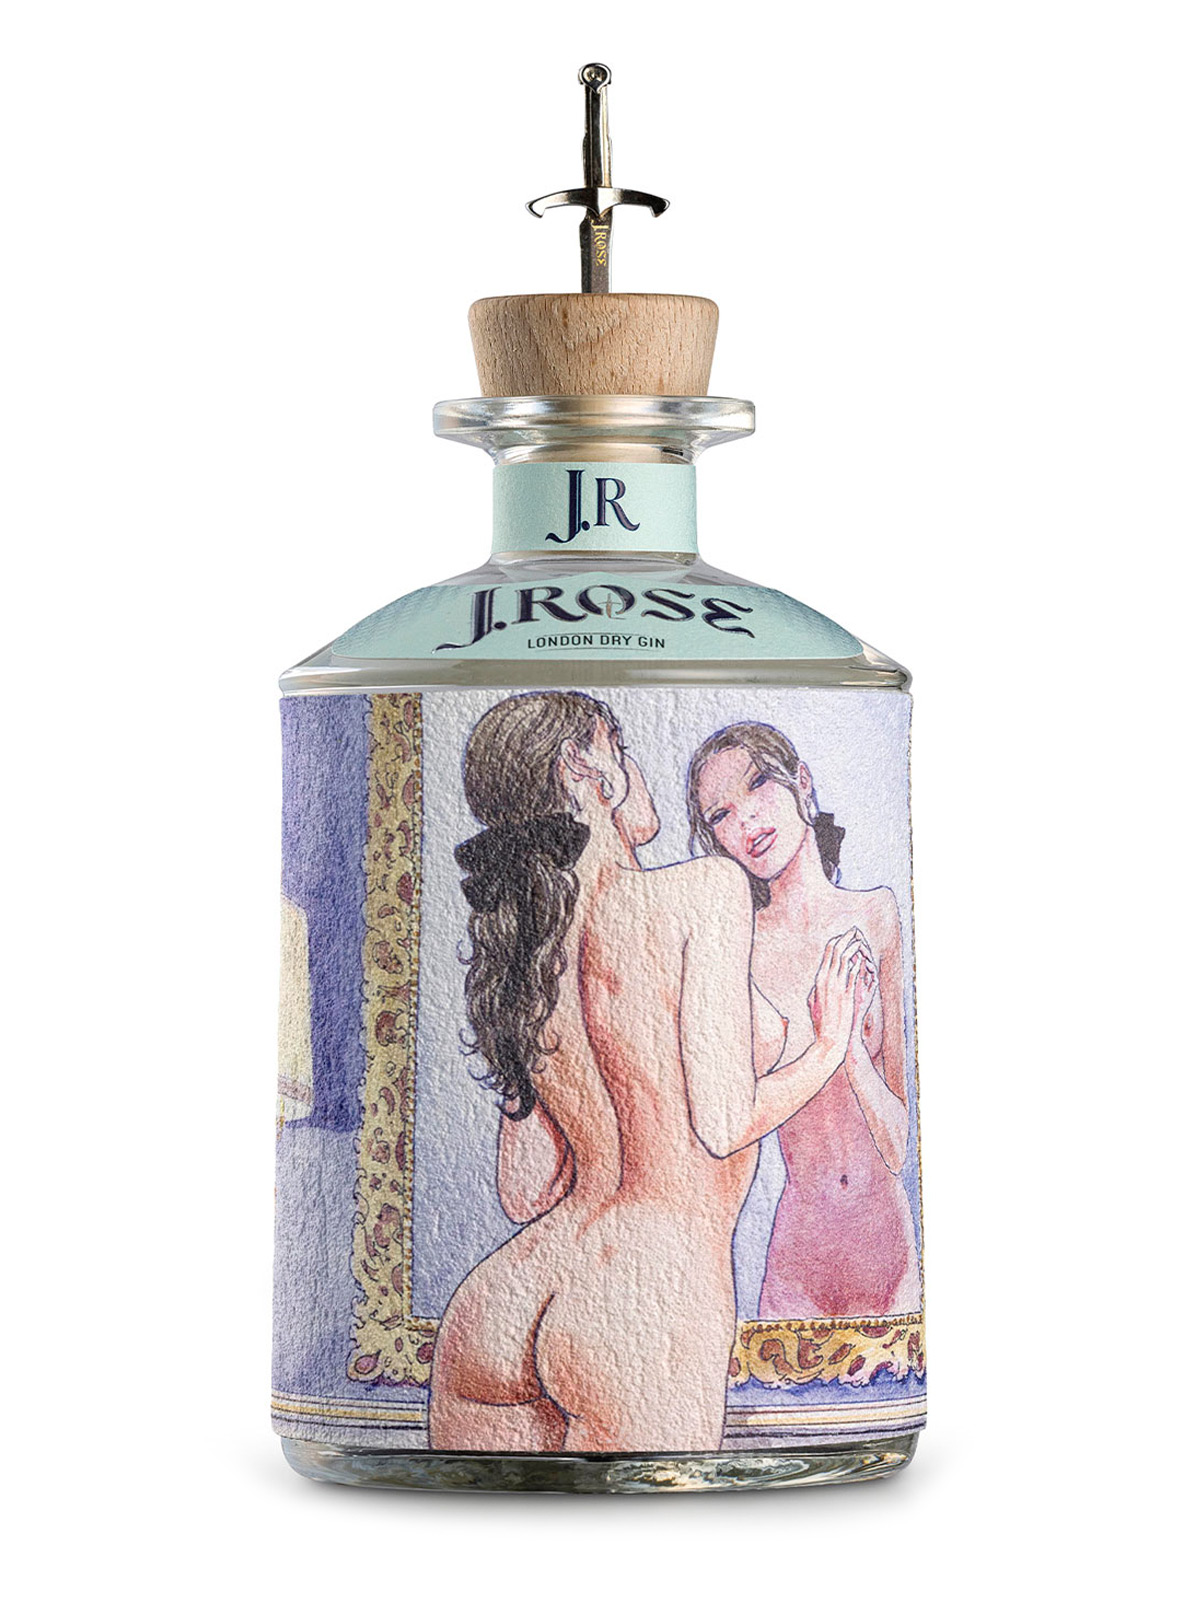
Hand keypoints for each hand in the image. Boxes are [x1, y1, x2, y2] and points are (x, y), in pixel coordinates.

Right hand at [807, 928, 873, 1062]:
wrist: (830, 1039)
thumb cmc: (821, 1024)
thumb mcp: (813, 1004)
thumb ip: (815, 991)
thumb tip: (817, 984)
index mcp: (818, 980)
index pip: (827, 954)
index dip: (836, 942)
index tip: (844, 936)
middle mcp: (827, 981)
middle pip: (836, 951)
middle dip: (846, 938)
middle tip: (854, 931)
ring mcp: (837, 987)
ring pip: (846, 959)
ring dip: (854, 948)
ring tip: (861, 941)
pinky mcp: (848, 995)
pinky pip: (854, 975)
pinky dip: (859, 964)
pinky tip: (864, 958)